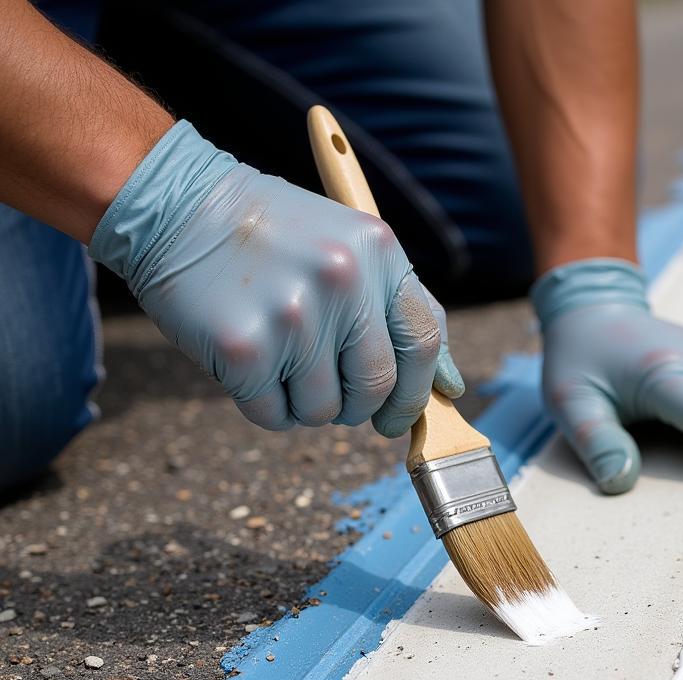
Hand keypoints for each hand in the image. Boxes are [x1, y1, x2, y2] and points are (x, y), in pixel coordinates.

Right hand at [89, 121, 462, 434]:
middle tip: (331, 392)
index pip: (424, 341)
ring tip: (280, 360)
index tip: (400, 415)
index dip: (417, 392)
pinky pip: (275, 416)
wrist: (176, 203)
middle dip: (358, 407)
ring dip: (305, 405)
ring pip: (325, 411)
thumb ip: (401, 310)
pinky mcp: (244, 348)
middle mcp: (342, 282)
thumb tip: (450, 386)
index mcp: (377, 252)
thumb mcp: (349, 247)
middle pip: (376, 388)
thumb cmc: (272, 235)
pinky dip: (265, 407)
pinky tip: (250, 366)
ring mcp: (293, 316)